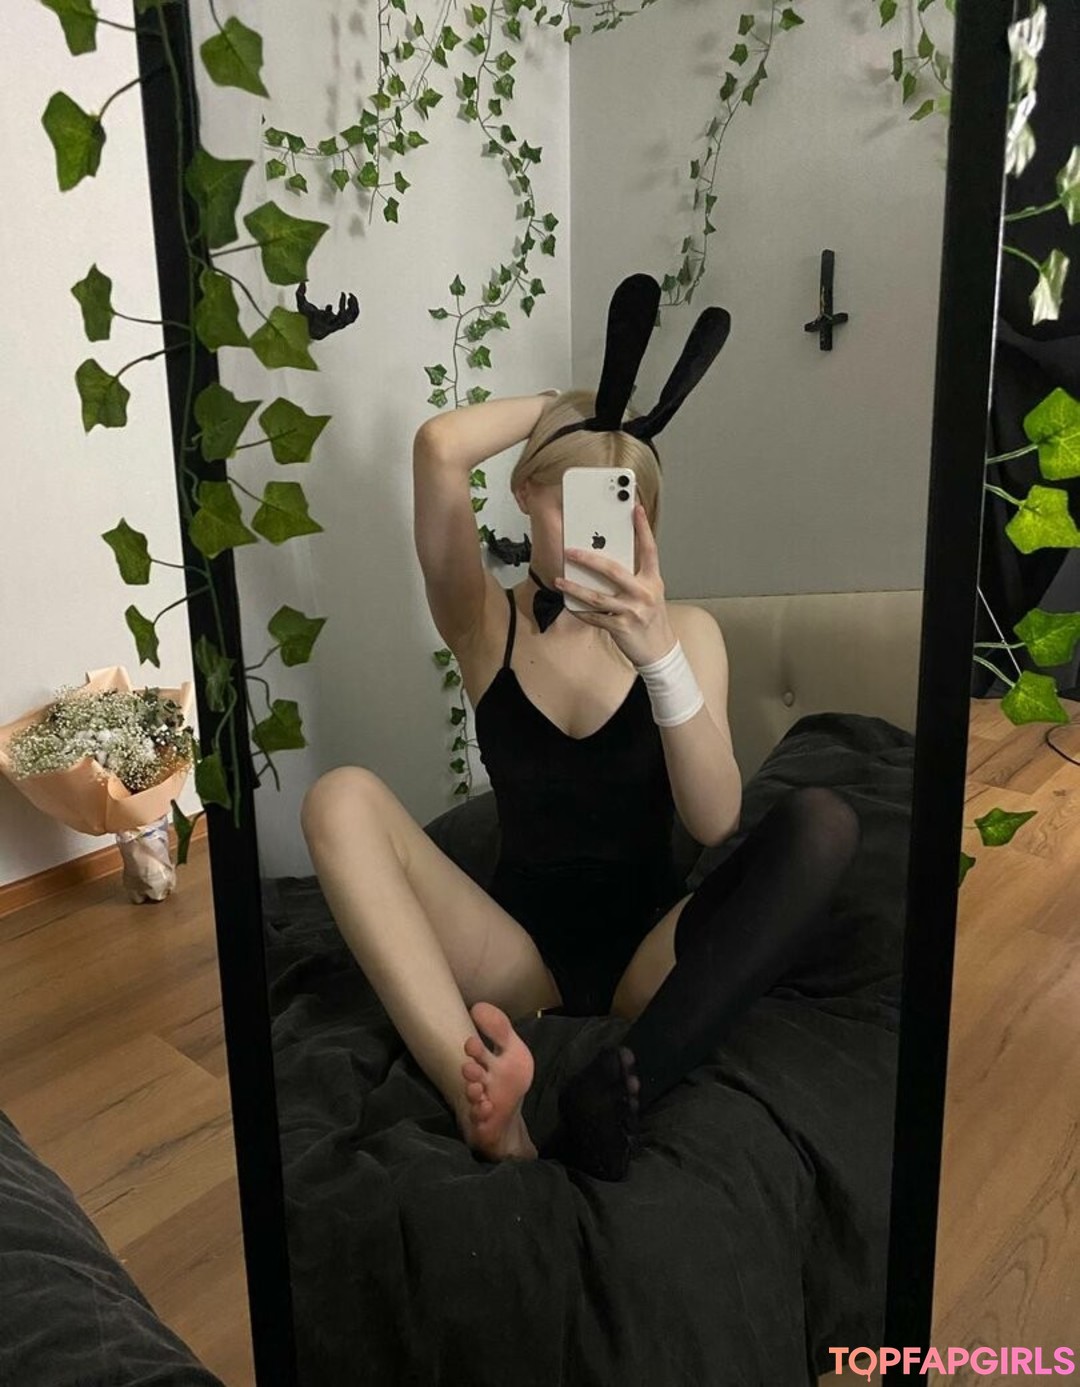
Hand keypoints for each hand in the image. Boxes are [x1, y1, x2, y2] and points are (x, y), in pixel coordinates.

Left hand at [555, 504, 675, 666]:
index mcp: (652, 580)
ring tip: (559, 581)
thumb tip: (608, 560)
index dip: (643, 528)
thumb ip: (635, 576)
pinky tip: (568, 603)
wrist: (659, 650)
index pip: (649, 549)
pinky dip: (579, 610)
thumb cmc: (651, 618)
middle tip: (570, 551)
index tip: (635, 509)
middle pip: (613, 570)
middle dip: (589, 559)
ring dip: (574, 588)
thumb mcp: (650, 593)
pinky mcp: (620, 627)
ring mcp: (631, 611)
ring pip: (596, 596)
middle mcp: (643, 593)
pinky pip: (594, 616)